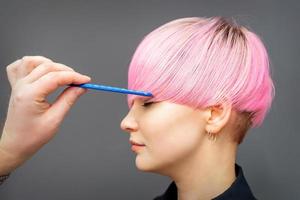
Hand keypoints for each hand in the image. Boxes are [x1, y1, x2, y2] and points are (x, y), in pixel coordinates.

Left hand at [0, 56, 90, 173]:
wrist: (15, 144)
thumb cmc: (32, 136)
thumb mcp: (55, 119)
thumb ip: (68, 100)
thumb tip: (80, 88)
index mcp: (30, 95)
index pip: (56, 77)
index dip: (74, 77)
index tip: (86, 81)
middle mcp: (22, 86)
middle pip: (47, 67)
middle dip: (66, 71)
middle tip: (79, 81)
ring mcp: (17, 85)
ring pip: (32, 61)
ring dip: (49, 64)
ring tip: (61, 74)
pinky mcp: (16, 86)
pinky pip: (19, 66)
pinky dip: (32, 64)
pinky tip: (41, 70)